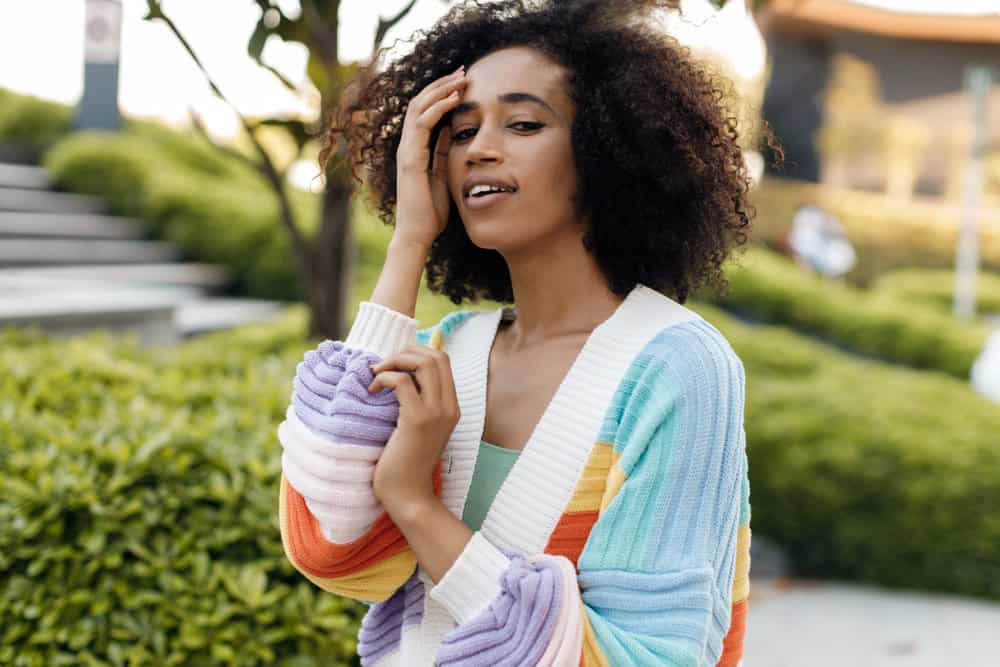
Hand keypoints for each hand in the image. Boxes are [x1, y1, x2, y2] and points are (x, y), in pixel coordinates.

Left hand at [367, 345, 460, 510]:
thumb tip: (400, 376)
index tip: (394, 364)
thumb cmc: (406, 464)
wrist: (409, 496)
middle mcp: (449, 406)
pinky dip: (385, 378)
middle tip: (383, 366)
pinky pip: (402, 382)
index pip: (442, 360)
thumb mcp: (420, 429)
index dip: (416, 352)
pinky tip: (374, 391)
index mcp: (452, 406)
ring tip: (377, 376)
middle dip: (405, 352)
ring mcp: (436, 413)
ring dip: (394, 361)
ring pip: (423, 363)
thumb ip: (418, 404)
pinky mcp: (417, 421)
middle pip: (435, 356)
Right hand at [394, 65, 467, 248]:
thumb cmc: (430, 212)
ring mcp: (406, 151)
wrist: (417, 235)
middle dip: (441, 84)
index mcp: (414, 150)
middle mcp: (406, 146)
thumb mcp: (441, 175)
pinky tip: (455, 99)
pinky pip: (422, 124)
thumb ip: (442, 153)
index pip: (424, 112)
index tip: (462, 83)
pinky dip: (438, 108)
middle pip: (419, 103)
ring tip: (461, 78)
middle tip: (462, 71)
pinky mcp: (410, 159)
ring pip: (418, 107)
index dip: (441, 94)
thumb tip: (449, 132)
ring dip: (441, 90)